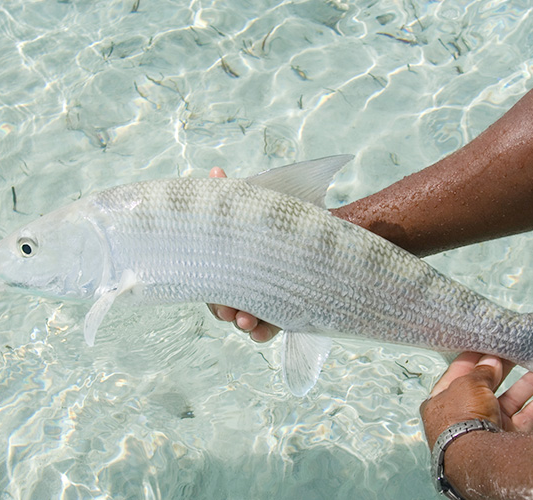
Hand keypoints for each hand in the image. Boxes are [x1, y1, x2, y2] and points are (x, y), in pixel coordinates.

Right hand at [207, 167, 280, 342]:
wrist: (321, 230)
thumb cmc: (282, 220)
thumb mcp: (260, 207)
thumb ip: (238, 193)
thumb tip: (215, 171)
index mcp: (233, 262)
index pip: (214, 283)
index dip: (211, 294)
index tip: (215, 299)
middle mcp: (245, 283)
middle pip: (225, 305)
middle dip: (224, 310)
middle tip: (229, 312)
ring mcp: (264, 298)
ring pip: (245, 318)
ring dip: (243, 322)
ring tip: (247, 321)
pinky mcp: (285, 309)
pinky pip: (271, 326)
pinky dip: (265, 330)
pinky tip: (261, 331)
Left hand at [419, 352, 532, 448]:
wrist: (478, 459)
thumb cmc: (462, 418)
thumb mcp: (467, 384)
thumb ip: (482, 371)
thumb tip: (491, 361)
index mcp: (442, 401)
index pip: (459, 373)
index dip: (475, 356)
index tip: (490, 342)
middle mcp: (463, 415)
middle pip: (486, 386)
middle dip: (503, 368)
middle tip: (518, 350)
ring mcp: (486, 427)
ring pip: (510, 400)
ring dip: (528, 383)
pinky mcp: (507, 439)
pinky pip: (526, 417)